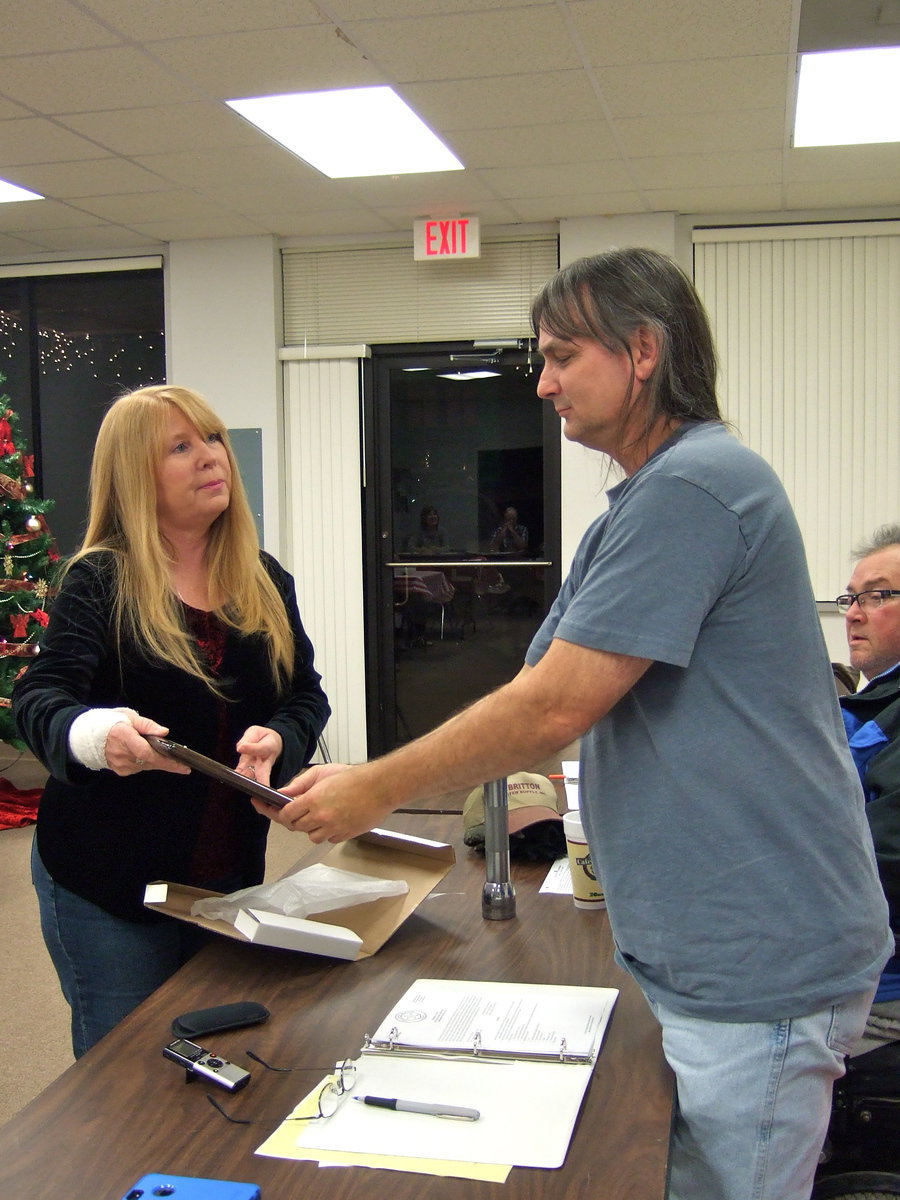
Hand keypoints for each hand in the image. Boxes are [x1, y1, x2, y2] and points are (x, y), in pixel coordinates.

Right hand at [104, 713, 191, 776]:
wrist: (87, 737)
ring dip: (157, 761)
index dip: (164, 759)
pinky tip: (147, 756)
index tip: (180, 763)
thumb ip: (147, 725)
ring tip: (167, 757)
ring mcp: (120, 764)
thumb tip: (164, 732)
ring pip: (146, 766)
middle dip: (168, 763)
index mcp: (123, 735)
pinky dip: (146, 763)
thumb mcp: (129, 716)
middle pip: (150, 761)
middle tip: (184, 766)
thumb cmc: (110, 722)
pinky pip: (139, 768)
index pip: (146, 752)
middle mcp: (121, 753)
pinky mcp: (120, 771)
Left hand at [235, 725, 282, 787]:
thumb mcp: (256, 732)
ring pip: (253, 778)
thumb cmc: (263, 738)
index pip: (260, 749)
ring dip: (247, 783)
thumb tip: (240, 748)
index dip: (251, 749)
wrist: (272, 743)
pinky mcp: (247, 770)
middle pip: (263, 774)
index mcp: (269, 748)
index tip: (240, 748)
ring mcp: (256, 769)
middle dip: (261, 782)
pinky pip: (243, 776)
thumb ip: (248, 738)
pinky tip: (229, 782)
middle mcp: (264, 762)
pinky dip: (237, 780)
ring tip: (239, 787)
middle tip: (255, 788)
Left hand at [252, 762, 394, 842]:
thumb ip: (299, 784)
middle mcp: (321, 817)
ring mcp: (333, 828)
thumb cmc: (353, 777)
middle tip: (293, 811)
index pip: (285, 815)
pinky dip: (326, 831)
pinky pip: (328, 838)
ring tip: (318, 813)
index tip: (269, 809)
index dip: (276, 813)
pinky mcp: (344, 835)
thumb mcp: (321, 772)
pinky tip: (332, 818)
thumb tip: (282, 793)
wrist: (379, 787)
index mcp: (313, 800)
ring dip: (310, 827)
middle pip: (296, 827)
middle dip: (293, 819)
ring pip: (311, 836)